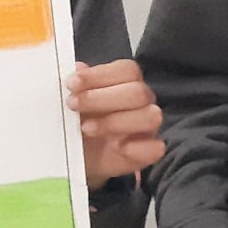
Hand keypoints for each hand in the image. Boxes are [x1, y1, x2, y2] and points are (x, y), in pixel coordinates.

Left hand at [69, 59, 165, 186]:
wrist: (79, 159)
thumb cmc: (78, 126)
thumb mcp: (72, 105)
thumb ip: (77, 86)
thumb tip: (78, 68)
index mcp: (126, 83)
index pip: (127, 70)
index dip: (100, 75)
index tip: (72, 84)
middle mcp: (142, 102)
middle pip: (138, 92)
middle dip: (102, 98)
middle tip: (72, 105)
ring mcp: (148, 127)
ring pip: (151, 116)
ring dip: (116, 122)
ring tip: (86, 128)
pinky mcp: (149, 151)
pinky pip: (155, 148)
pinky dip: (136, 148)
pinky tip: (115, 148)